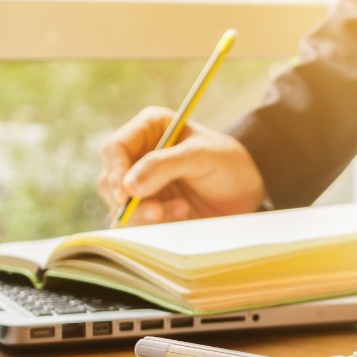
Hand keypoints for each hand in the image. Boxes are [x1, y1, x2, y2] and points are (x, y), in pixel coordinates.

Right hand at [97, 106, 266, 224]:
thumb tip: (128, 186)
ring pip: (119, 205)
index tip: (127, 193)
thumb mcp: (202, 156)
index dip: (116, 172)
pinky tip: (181, 216)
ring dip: (144, 214)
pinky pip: (134, 223)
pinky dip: (152, 226)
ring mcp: (141, 185)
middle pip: (109, 181)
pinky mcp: (149, 209)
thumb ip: (165, 165)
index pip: (114, 149)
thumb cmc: (228, 163)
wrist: (247, 191)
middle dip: (128, 200)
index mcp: (148, 130)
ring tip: (181, 210)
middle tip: (156, 212)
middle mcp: (138, 156)